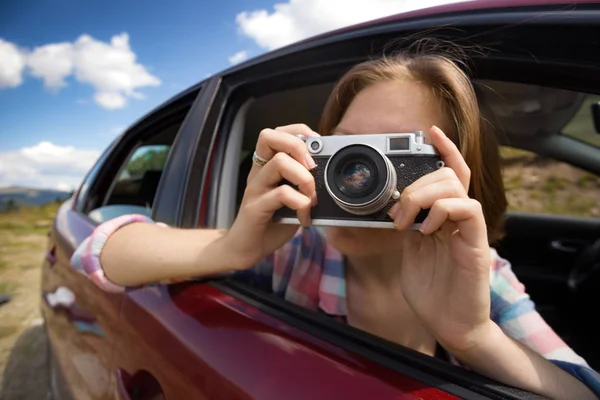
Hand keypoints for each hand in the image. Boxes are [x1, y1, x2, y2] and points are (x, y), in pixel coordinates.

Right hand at [226, 124, 318, 269]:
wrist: (246, 248)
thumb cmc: (272, 222)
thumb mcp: (292, 198)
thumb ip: (303, 184)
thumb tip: (329, 174)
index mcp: (266, 166)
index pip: (277, 132)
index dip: (299, 131)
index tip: (317, 145)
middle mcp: (258, 172)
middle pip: (270, 136)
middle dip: (298, 147)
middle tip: (311, 168)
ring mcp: (255, 188)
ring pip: (279, 163)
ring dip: (304, 179)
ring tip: (311, 197)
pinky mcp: (255, 207)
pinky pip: (281, 194)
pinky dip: (301, 204)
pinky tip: (304, 217)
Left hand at [389, 125, 491, 352]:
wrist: (448, 323)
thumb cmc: (430, 290)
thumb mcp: (411, 250)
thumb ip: (408, 224)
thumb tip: (392, 206)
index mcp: (443, 216)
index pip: (449, 173)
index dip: (443, 150)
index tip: (429, 132)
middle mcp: (459, 218)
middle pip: (447, 175)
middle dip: (416, 185)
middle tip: (397, 214)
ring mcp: (469, 229)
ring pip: (455, 186)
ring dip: (423, 197)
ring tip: (407, 223)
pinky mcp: (476, 243)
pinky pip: (468, 208)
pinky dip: (443, 210)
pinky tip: (427, 229)